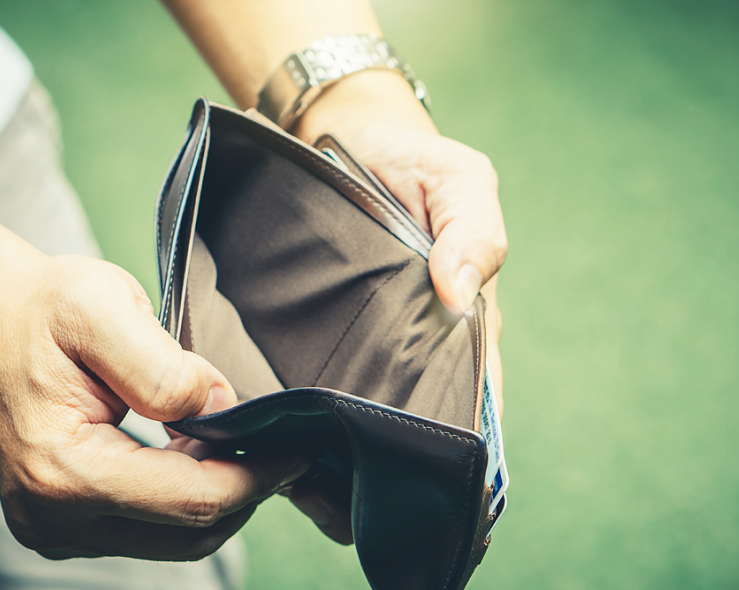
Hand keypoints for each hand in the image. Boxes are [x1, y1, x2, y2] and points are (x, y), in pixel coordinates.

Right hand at [0, 253, 307, 559]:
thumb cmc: (43, 309)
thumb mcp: (104, 309)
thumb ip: (164, 368)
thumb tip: (223, 411)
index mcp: (62, 470)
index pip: (191, 500)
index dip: (256, 477)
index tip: (297, 448)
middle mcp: (53, 517)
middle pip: (187, 532)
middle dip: (244, 491)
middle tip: (278, 445)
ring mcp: (54, 528)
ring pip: (171, 540)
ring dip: (216, 498)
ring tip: (239, 444)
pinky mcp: (62, 523)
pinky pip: (146, 530)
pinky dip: (184, 500)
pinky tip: (197, 453)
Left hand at [287, 70, 507, 539]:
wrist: (343, 138)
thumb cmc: (411, 161)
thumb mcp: (458, 180)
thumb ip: (474, 231)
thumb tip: (460, 294)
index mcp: (458, 330)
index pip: (464, 406)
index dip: (447, 450)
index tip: (417, 478)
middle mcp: (410, 351)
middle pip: (405, 427)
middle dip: (382, 463)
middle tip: (344, 486)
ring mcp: (359, 349)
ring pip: (352, 421)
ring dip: (330, 450)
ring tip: (294, 473)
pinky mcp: (310, 338)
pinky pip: (304, 388)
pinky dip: (289, 418)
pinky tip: (264, 440)